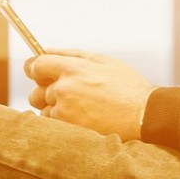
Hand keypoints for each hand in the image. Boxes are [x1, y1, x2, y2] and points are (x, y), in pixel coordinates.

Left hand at [25, 49, 153, 139]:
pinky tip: (83, 120)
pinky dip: (63, 123)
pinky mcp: (68, 129)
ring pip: (44, 110)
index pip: (36, 65)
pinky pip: (53, 125)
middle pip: (36, 91)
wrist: (144, 116)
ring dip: (55, 110)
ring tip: (81, 109)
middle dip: (46, 93)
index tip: (40, 74)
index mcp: (73, 68)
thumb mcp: (103, 61)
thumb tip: (45, 50)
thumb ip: (71, 54)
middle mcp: (65, 89)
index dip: (35, 70)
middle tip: (68, 96)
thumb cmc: (127, 87)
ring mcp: (65, 111)